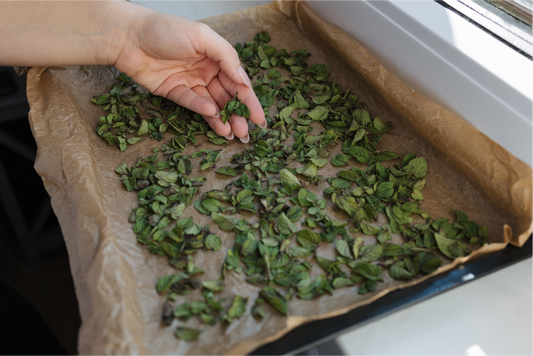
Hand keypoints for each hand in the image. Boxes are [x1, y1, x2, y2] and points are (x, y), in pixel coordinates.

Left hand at [112, 5, 265, 141]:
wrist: (128, 36)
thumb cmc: (166, 28)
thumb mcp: (203, 36)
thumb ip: (226, 57)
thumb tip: (244, 81)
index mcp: (216, 57)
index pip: (238, 82)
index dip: (250, 101)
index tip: (259, 118)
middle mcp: (206, 70)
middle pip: (227, 97)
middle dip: (238, 115)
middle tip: (246, 134)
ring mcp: (190, 82)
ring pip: (212, 104)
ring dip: (223, 119)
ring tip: (233, 134)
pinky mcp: (174, 92)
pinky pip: (192, 103)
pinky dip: (203, 111)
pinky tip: (214, 117)